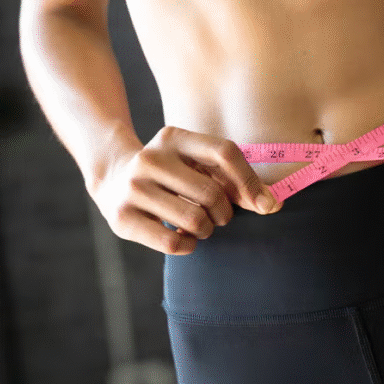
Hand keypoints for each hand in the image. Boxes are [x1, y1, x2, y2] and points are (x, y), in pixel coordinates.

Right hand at [88, 126, 281, 254]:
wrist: (111, 178)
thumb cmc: (171, 174)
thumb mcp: (194, 162)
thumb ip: (231, 178)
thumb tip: (272, 204)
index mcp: (173, 137)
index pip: (224, 153)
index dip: (249, 181)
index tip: (265, 204)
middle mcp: (150, 158)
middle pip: (212, 192)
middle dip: (225, 213)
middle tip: (219, 217)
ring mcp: (132, 187)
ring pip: (194, 220)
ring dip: (207, 230)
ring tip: (200, 225)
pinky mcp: (122, 217)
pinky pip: (173, 242)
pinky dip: (189, 246)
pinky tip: (185, 238)